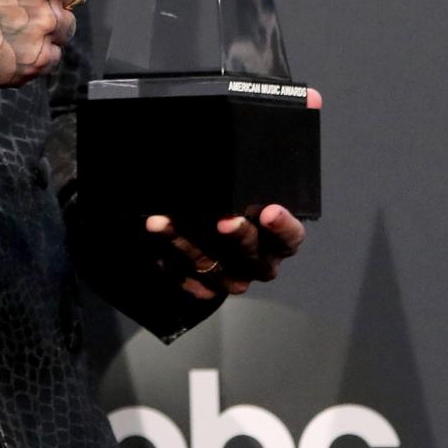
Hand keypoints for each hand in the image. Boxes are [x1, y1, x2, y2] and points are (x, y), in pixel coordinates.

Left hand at [144, 204, 304, 299]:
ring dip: (189, 242)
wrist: (212, 246)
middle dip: (239, 236)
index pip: (290, 237)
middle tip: (225, 220)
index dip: (282, 226)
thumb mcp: (248, 201)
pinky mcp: (203, 287)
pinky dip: (168, 245)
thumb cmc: (238, 212)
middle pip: (253, 255)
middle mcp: (259, 265)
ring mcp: (231, 279)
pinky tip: (157, 227)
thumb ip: (246, 191)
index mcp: (278, 243)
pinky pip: (184, 269)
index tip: (270, 211)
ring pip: (212, 264)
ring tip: (170, 221)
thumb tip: (229, 161)